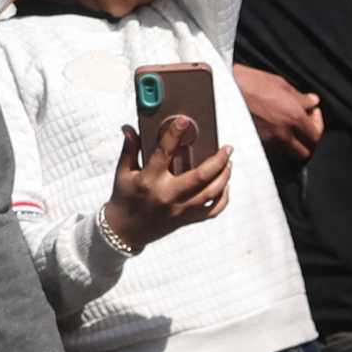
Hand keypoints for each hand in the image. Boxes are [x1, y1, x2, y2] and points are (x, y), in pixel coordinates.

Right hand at [106, 127, 234, 252]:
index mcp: (149, 180)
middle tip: (227, 147)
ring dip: (224, 176)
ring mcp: (180, 210)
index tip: (184, 120)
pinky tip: (225, 185)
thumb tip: (129, 127)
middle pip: (200, 177)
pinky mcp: (187, 220)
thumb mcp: (123, 172)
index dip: (174, 135)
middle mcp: (168, 195)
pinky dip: (223, 198)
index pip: (164, 153)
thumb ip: (130, 149)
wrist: (126, 231)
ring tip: (229, 163)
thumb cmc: (124, 197)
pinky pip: (213, 211)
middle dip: (218, 160)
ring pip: (211, 193)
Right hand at [237, 67, 324, 159]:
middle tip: (303, 126)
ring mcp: (269, 142)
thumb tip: (313, 102)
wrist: (224, 89)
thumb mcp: (280, 84)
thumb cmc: (251, 83)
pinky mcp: (256, 144)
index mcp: (293, 118)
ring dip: (292, 142)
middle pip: (305, 152)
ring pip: (288, 152)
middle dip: (307, 140)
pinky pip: (273, 150)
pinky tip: (272, 128)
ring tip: (286, 126)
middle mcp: (283, 134)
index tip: (312, 114)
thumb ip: (301, 97)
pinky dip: (276, 143)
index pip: (316, 136)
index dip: (317, 126)